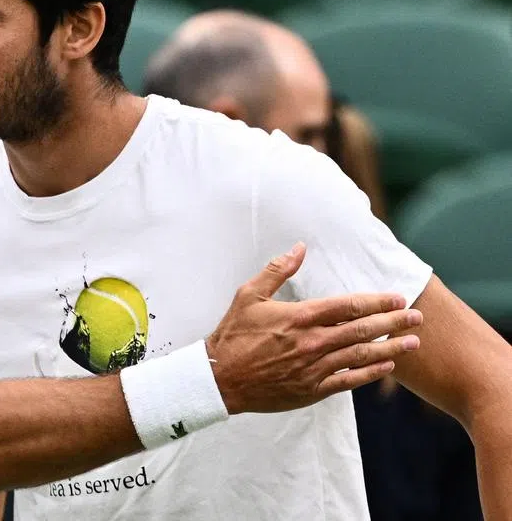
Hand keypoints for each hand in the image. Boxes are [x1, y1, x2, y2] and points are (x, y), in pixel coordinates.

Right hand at [206, 242, 421, 414]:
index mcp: (299, 317)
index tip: (397, 297)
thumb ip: (277, 270)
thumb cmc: (233, 334)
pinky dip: (371, 372)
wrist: (220, 378)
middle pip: (362, 329)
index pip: (347, 306)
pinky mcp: (312, 389)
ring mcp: (314, 368)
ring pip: (361, 355)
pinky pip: (349, 381)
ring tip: (413, 342)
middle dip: (393, 322)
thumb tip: (300, 247)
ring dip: (390, 347)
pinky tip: (387, 366)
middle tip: (417, 317)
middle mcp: (312, 342)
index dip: (376, 301)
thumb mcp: (248, 295)